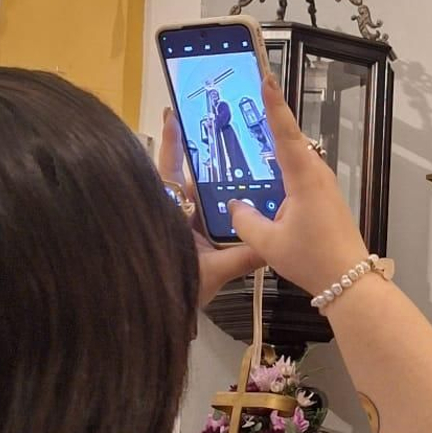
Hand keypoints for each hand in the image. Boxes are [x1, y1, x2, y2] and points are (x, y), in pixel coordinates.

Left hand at [159, 110, 258, 308]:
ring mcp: (175, 224)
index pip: (168, 169)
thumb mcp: (212, 273)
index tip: (173, 114)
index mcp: (168, 213)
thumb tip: (273, 243)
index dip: (171, 141)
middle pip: (185, 178)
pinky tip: (238, 200)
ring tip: (240, 160)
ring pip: (194, 196)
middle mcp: (170, 213)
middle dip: (203, 157)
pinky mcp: (183, 238)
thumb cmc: (175, 291)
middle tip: (223, 129)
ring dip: (213, 183)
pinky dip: (215, 207)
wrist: (158, 319)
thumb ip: (243, 256)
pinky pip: (199, 215)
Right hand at [229, 78, 368, 296]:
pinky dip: (284, 166)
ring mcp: (324, 186)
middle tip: (253, 96)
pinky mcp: (325, 198)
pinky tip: (269, 175)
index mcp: (303, 177)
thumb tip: (234, 206)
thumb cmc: (313, 259)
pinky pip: (300, 173)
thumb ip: (245, 220)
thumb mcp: (268, 243)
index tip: (266, 77)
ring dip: (278, 144)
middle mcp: (317, 174)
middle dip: (272, 117)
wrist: (349, 280)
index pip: (284, 132)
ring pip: (297, 156)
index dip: (273, 104)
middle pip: (291, 138)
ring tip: (253, 131)